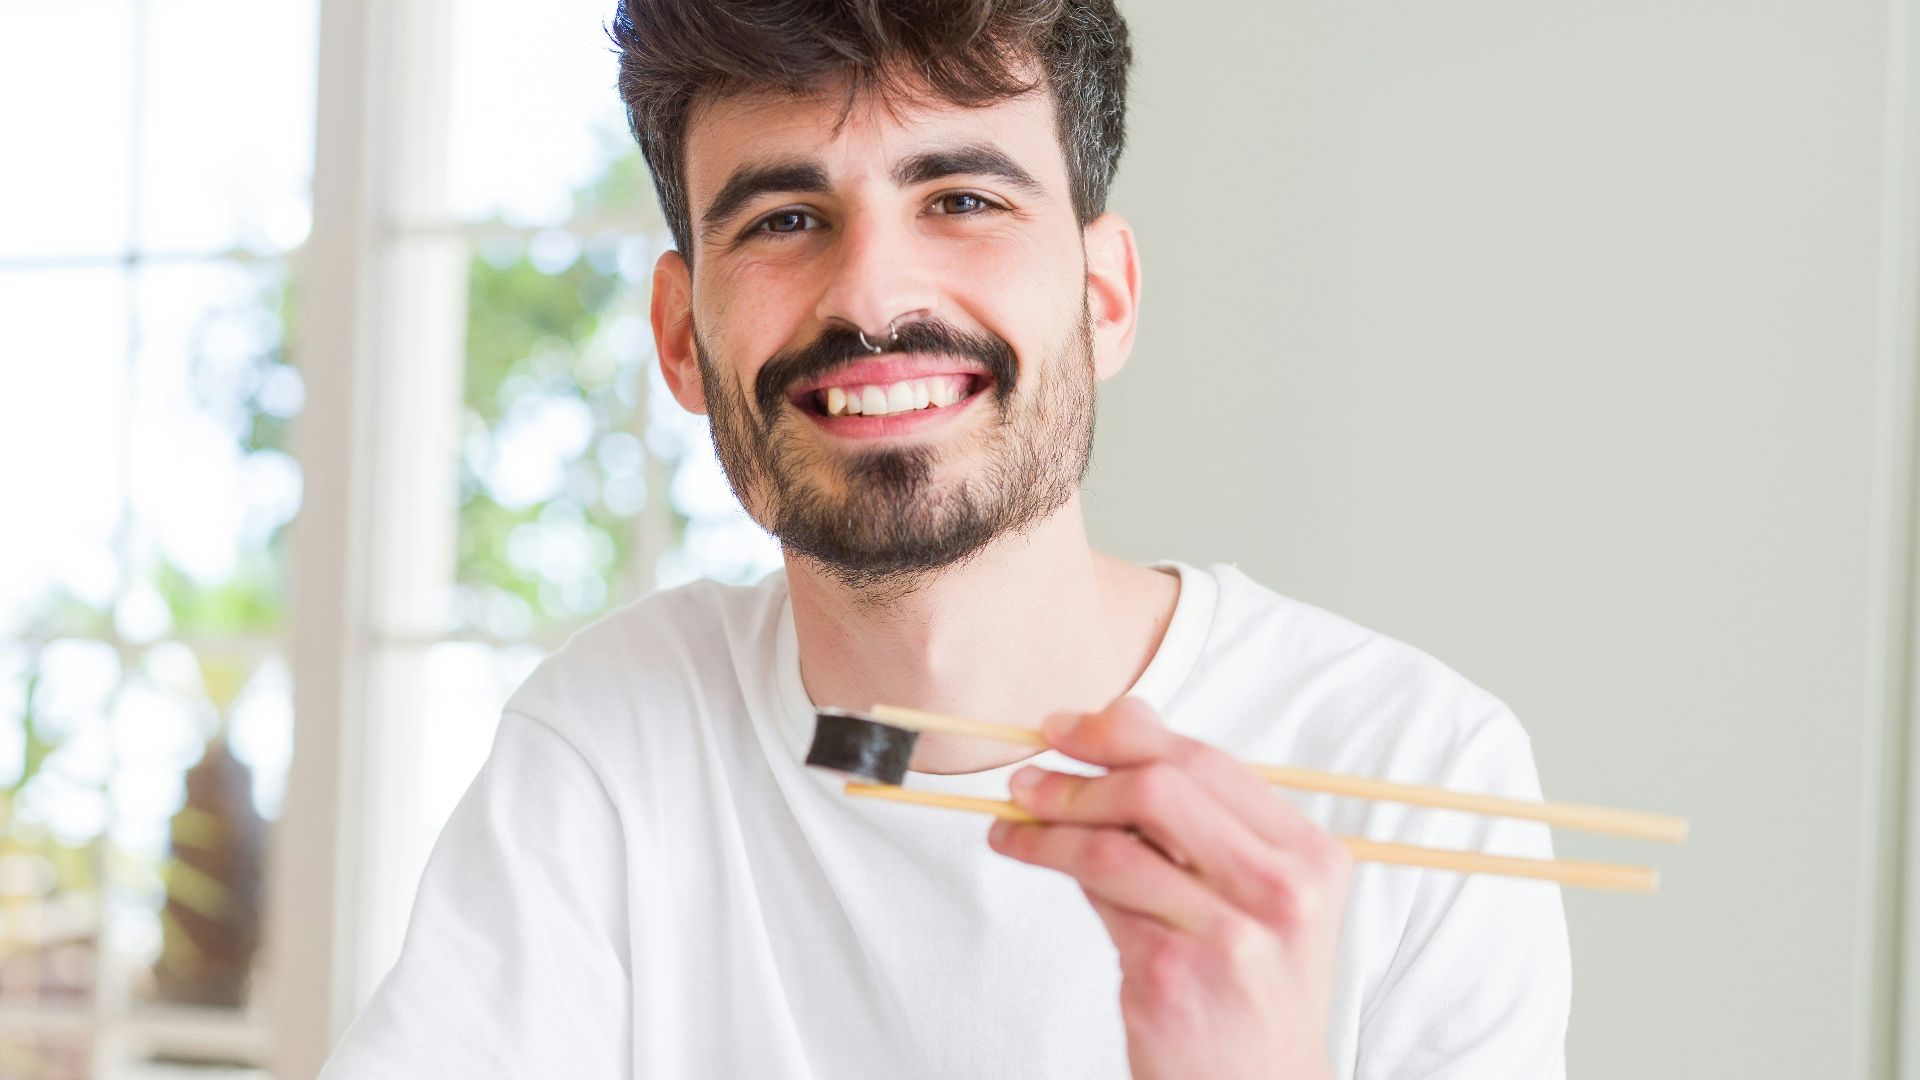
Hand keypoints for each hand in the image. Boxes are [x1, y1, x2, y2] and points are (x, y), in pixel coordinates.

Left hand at [986, 696, 1352, 1079]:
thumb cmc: (1251, 987)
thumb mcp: (1254, 894)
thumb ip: (1196, 811)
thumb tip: (1125, 714)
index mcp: (1311, 856)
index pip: (1205, 762)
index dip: (1123, 732)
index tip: (1065, 728)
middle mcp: (1282, 892)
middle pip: (1159, 789)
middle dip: (1079, 774)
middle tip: (1028, 777)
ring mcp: (1230, 936)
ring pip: (1115, 844)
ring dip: (1047, 824)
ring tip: (1012, 820)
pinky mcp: (1173, 977)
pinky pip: (1099, 901)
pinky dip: (1050, 864)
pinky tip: (1025, 854)